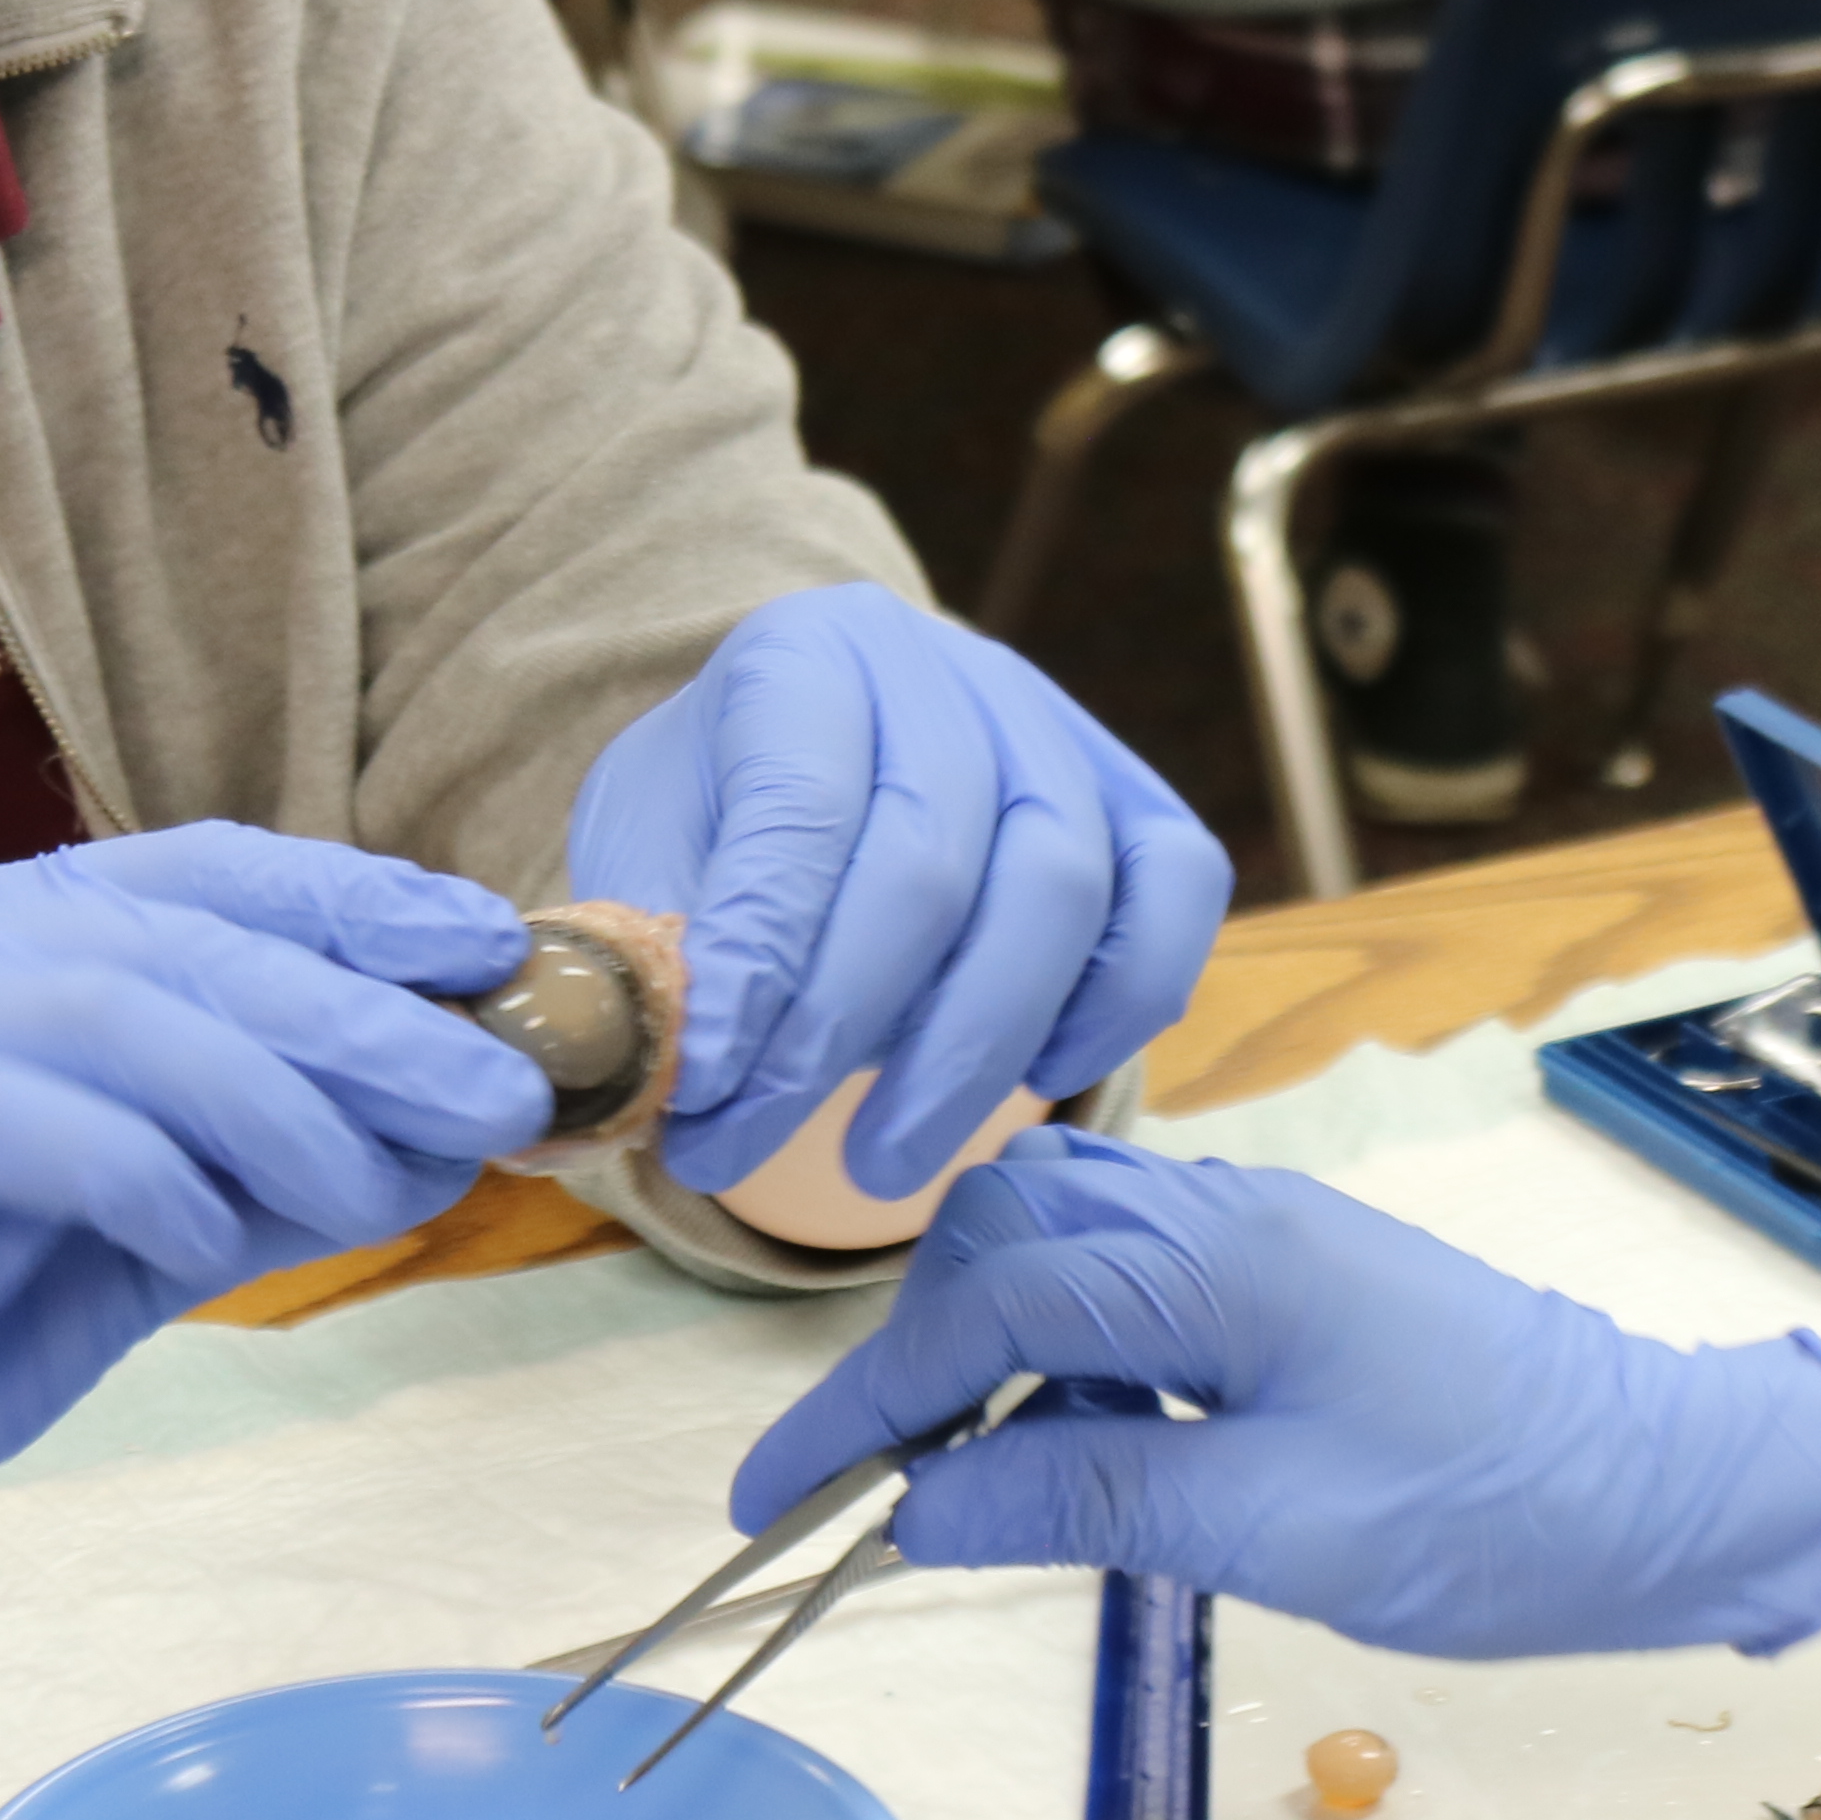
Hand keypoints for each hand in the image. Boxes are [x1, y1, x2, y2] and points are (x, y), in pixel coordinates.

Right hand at [0, 826, 547, 1650]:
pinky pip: (60, 1131)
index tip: (487, 948)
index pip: (213, 874)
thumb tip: (451, 1118)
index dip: (360, 901)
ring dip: (295, 1106)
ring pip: (140, 1017)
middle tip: (498, 1086)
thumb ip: (274, 1153)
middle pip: (199, 942)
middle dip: (370, 1015)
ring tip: (394, 1185)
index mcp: (13, 931)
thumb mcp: (153, 1219)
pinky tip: (210, 1250)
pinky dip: (165, 1188)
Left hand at [566, 584, 1228, 1194]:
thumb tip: (654, 1075)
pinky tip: (1036, 1082)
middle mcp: (950, 669)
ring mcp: (1062, 729)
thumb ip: (653, 946)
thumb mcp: (643, 855)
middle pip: (933, 862)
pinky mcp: (1141, 799)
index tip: (699, 1089)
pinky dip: (1118, 1004)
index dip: (757, 961)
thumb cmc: (718, 824)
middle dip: (838, 1035)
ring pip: (1061, 891)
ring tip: (873, 1165)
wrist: (815, 768)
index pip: (800, 808)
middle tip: (742, 1150)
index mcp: (806, 654)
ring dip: (971, 1056)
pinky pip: (1177, 895)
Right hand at [730, 1130, 1820, 1657]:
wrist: (1677, 1486)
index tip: (778, 1503)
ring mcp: (1263, 1234)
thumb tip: (920, 1506)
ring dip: (986, 1337)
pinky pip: (1130, 1269)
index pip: (981, 1309)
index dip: (864, 1406)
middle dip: (909, 1351)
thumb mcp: (1278, 1532)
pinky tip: (1086, 1445)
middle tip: (870, 1489)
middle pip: (999, 1231)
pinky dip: (1067, 1344)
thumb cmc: (1503, 1517)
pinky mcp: (1291, 1274)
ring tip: (977, 1475)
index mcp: (1222, 1262)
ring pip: (1059, 1234)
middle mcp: (1231, 1214)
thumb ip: (1088, 1501)